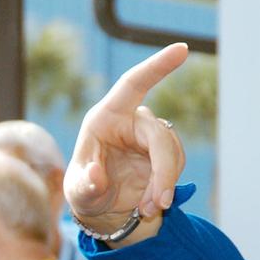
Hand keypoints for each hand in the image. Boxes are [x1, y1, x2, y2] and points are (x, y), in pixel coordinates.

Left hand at [65, 43, 188, 243]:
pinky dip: (167, 188)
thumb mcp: (78, 192)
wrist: (101, 207)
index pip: (132, 85)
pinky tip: (152, 204)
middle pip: (159, 136)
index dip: (156, 67)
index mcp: (104, 117)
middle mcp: (129, 121)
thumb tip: (96, 174)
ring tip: (148, 209)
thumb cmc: (84, 190)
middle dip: (163, 171)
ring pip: (172, 153)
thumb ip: (86, 184)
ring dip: (164, 185)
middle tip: (159, 204)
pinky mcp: (163, 151)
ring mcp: (149, 136)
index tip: (182, 49)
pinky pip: (175, 165)